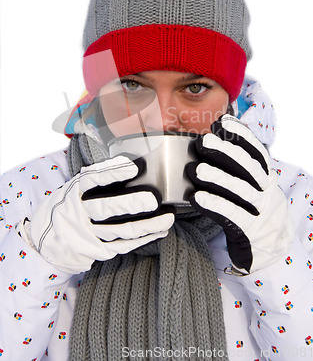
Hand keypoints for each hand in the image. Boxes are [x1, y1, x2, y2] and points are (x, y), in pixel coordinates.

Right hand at [19, 156, 174, 273]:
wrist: (43, 239)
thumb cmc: (68, 205)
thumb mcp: (74, 187)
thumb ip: (97, 178)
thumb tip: (127, 162)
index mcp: (75, 191)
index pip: (93, 179)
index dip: (113, 173)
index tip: (133, 167)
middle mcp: (80, 213)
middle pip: (106, 209)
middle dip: (132, 205)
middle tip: (153, 200)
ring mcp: (88, 234)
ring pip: (121, 231)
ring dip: (147, 225)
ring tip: (168, 218)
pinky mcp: (97, 251)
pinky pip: (125, 246)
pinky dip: (145, 238)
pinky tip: (160, 232)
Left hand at [186, 115, 293, 273]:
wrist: (273, 250)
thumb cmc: (252, 210)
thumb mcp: (253, 187)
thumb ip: (238, 168)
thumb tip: (212, 140)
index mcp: (267, 177)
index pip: (257, 152)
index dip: (241, 136)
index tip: (223, 122)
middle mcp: (267, 191)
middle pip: (248, 168)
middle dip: (225, 152)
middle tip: (204, 141)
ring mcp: (261, 212)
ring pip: (240, 190)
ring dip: (217, 178)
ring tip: (195, 169)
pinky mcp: (249, 231)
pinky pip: (231, 216)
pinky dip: (214, 205)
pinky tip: (196, 197)